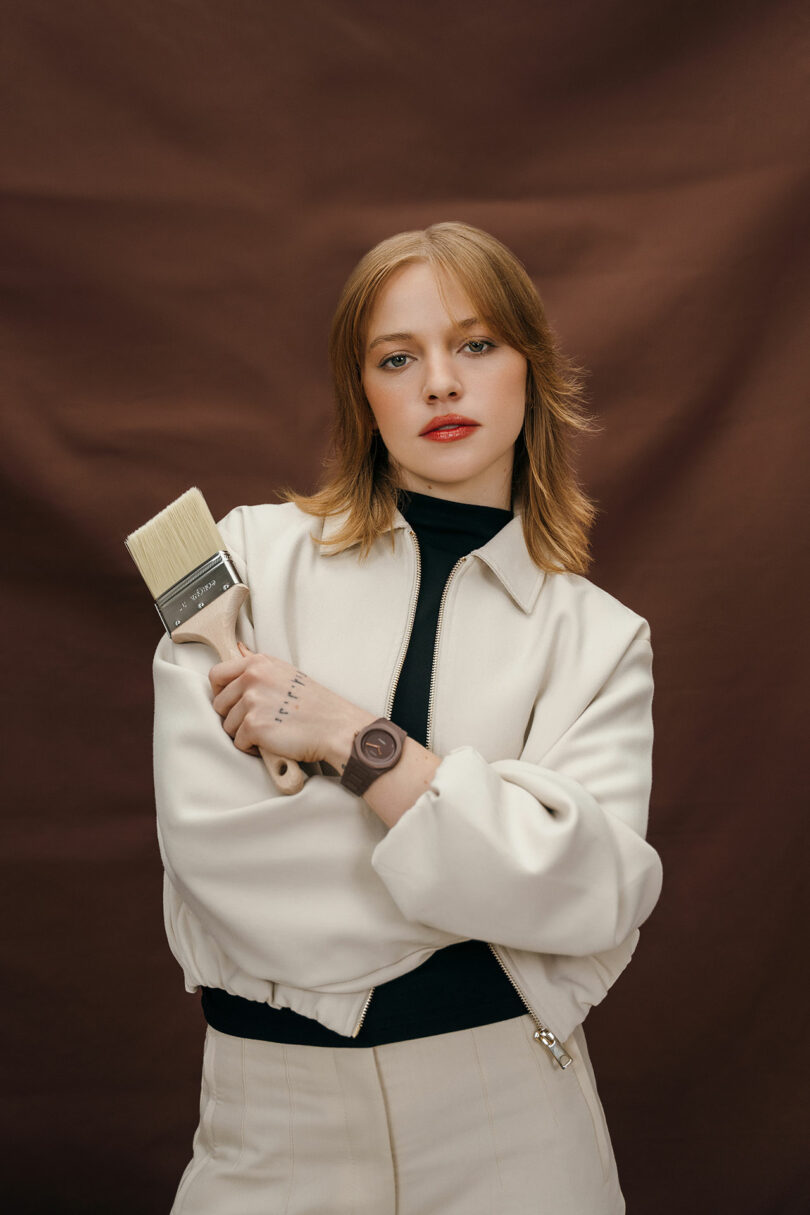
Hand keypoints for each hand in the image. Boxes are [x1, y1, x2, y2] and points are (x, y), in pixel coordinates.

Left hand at [209, 643, 373, 767]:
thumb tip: (237, 654)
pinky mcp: (254, 726)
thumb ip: (258, 669)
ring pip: (227, 726)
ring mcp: (252, 701)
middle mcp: (252, 678)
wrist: (336, 727)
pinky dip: (252, 748)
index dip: (221, 693)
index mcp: (259, 663)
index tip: (232, 703)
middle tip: (257, 722)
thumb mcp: (286, 674)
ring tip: (269, 732)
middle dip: (234, 717)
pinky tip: (271, 743)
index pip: (216, 675)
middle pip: (219, 704)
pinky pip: (238, 742)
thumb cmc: (316, 704)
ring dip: (244, 734)